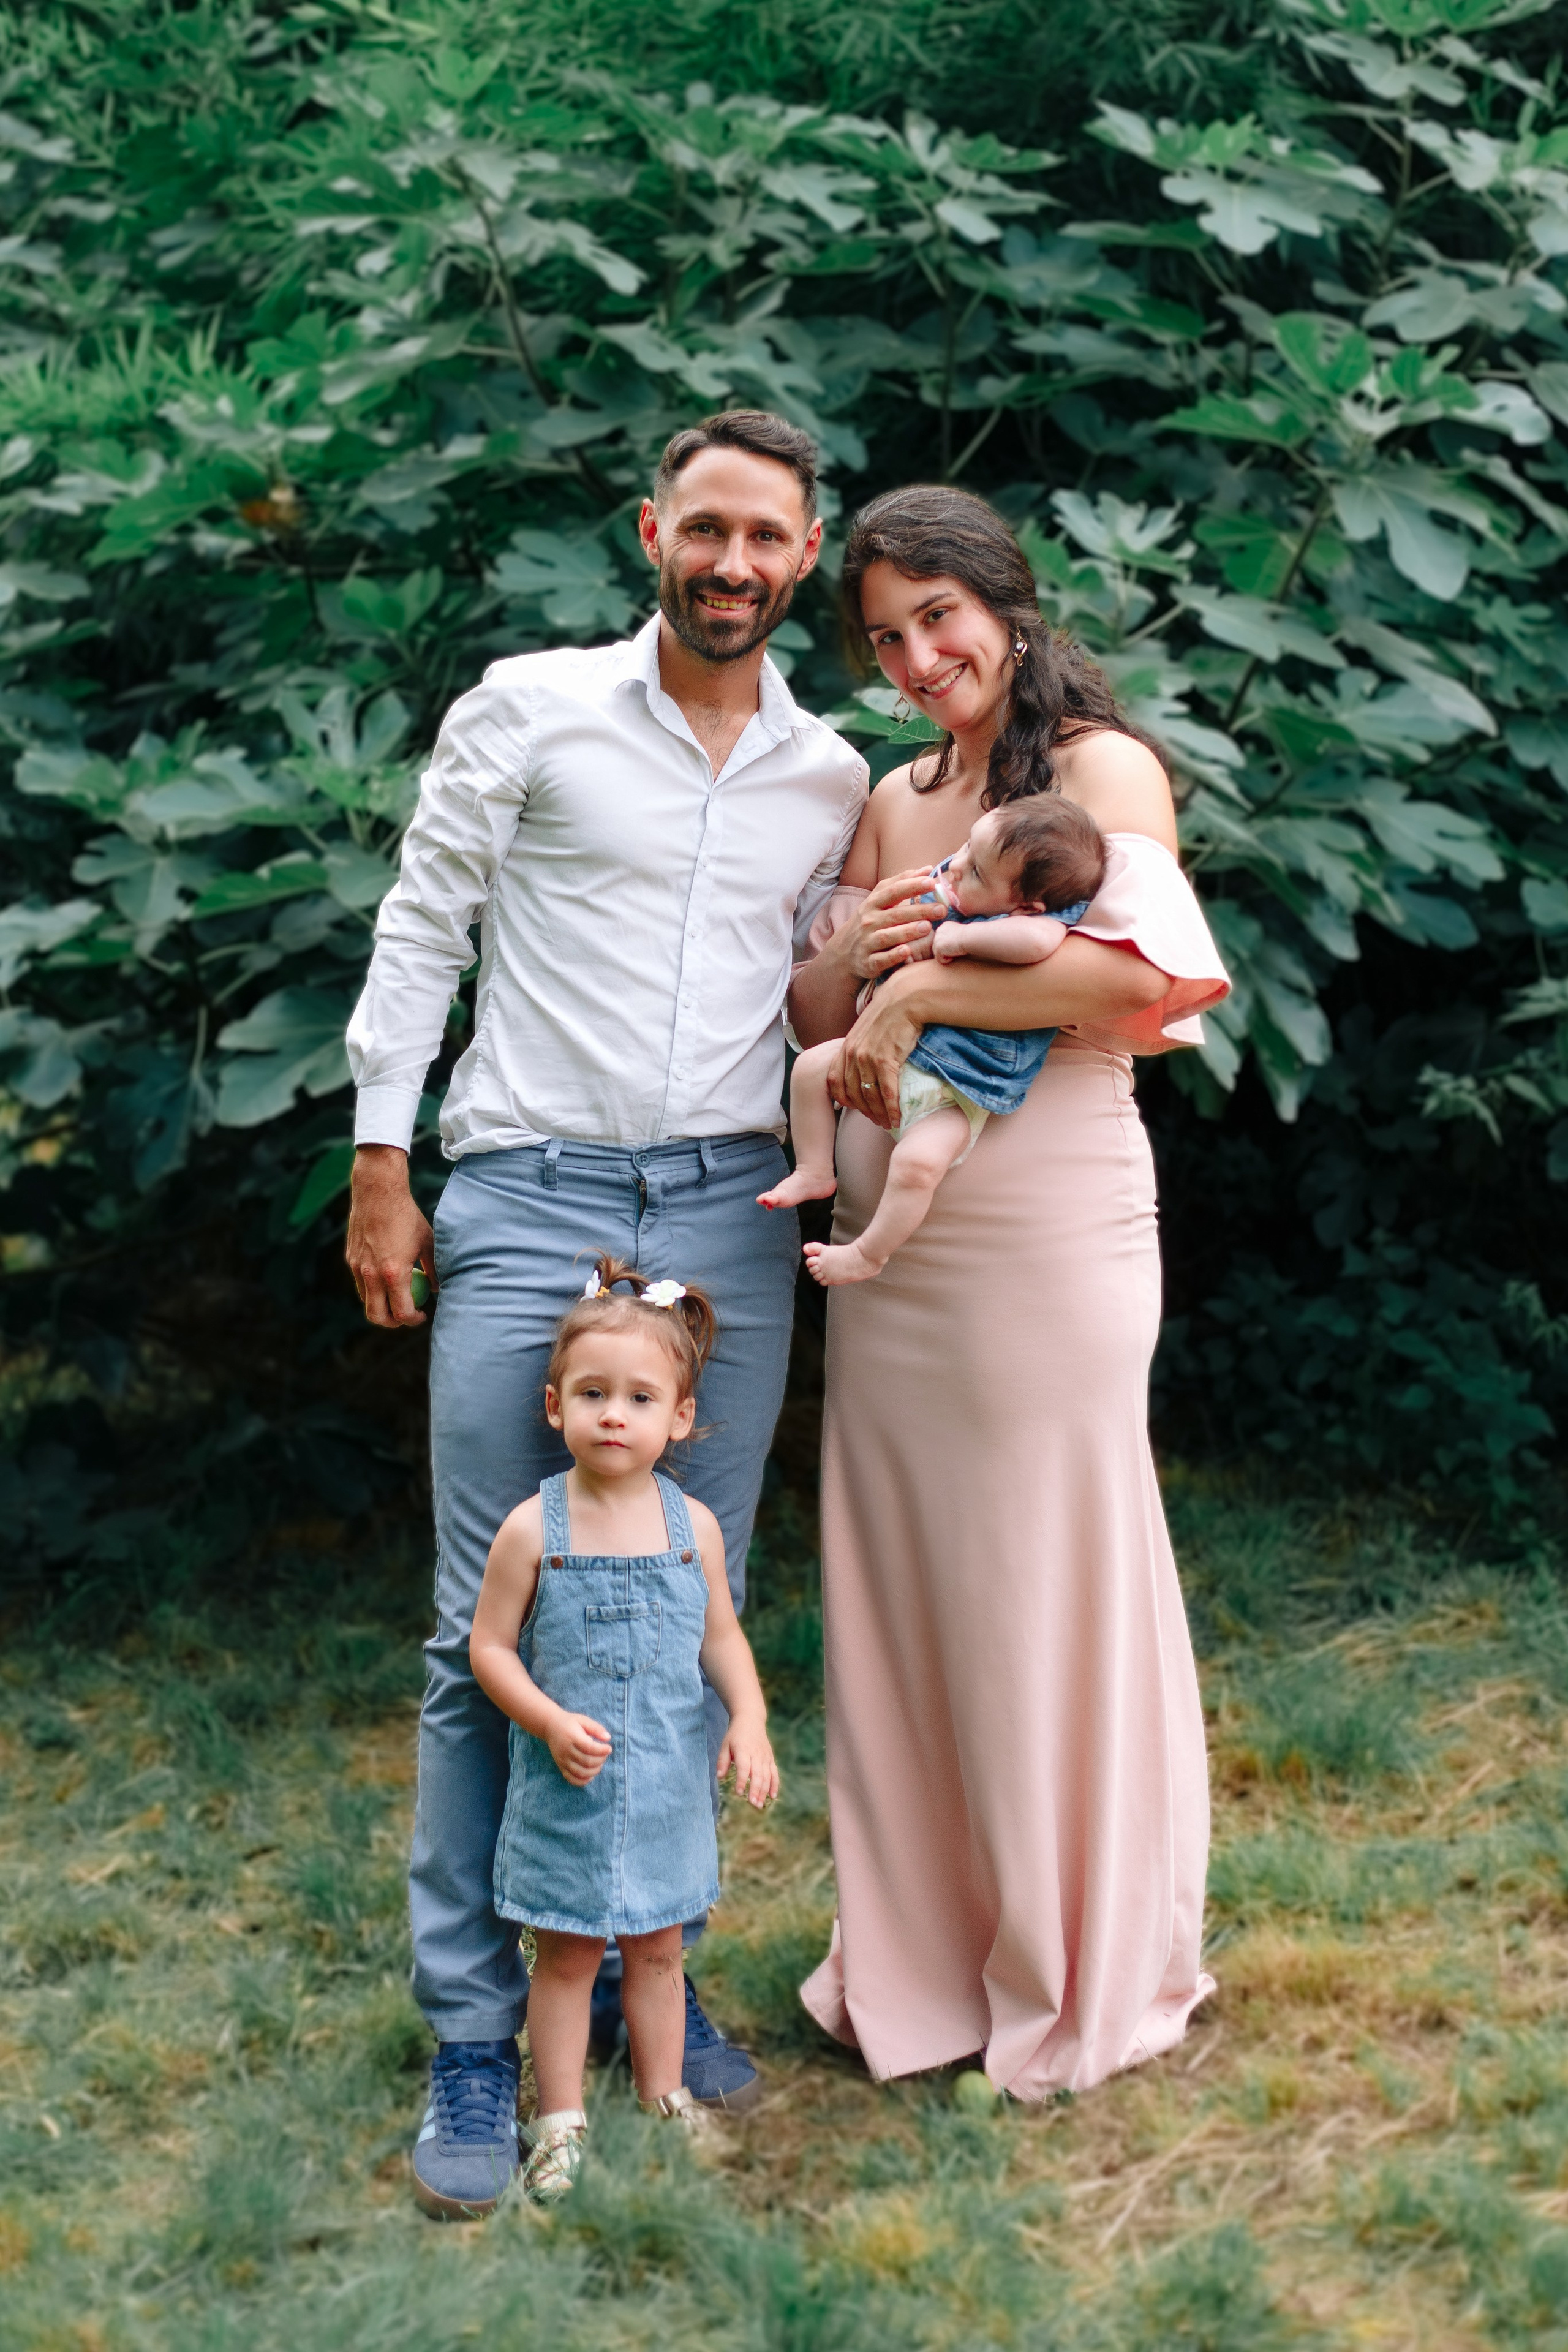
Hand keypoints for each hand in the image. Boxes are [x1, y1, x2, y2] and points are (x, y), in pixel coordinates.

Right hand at [345, 1145, 435, 1328]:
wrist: (377, 1192)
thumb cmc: (407, 1216)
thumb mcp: (427, 1242)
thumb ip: (433, 1269)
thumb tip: (437, 1288)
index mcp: (393, 1273)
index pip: (401, 1313)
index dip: (413, 1320)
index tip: (422, 1315)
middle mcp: (371, 1274)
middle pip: (377, 1317)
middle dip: (392, 1323)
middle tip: (406, 1316)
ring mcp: (357, 1267)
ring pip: (366, 1300)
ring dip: (381, 1305)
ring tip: (397, 1296)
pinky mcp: (350, 1258)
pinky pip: (360, 1283)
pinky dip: (372, 1288)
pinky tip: (386, 1276)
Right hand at [547, 1711, 612, 1785]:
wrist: (550, 1727)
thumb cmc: (570, 1723)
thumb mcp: (583, 1720)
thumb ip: (596, 1728)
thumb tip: (608, 1738)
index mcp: (572, 1738)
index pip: (589, 1748)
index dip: (602, 1751)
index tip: (609, 1748)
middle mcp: (566, 1750)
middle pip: (586, 1762)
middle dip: (600, 1760)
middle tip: (604, 1755)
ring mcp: (562, 1760)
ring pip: (580, 1773)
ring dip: (594, 1771)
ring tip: (599, 1764)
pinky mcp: (560, 1767)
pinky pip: (571, 1779)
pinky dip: (582, 1781)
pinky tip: (590, 1775)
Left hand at [716, 1713, 778, 1810]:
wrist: (751, 1720)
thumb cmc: (735, 1735)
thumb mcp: (725, 1745)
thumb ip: (722, 1761)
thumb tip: (719, 1777)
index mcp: (743, 1750)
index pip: (744, 1768)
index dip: (742, 1780)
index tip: (739, 1793)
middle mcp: (756, 1754)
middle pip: (758, 1774)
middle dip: (755, 1790)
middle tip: (752, 1804)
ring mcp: (765, 1757)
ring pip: (767, 1776)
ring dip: (764, 1791)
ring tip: (759, 1805)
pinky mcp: (770, 1759)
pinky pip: (774, 1773)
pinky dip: (775, 1785)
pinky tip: (772, 1797)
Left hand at [829, 965, 923, 1130]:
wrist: (906, 997)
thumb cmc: (892, 1012)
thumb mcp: (868, 1029)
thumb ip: (862, 1046)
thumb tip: (866, 1061)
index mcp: (846, 1047)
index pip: (835, 1081)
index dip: (843, 1099)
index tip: (855, 1109)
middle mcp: (852, 1054)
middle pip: (853, 1093)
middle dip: (864, 1111)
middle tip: (876, 1122)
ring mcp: (867, 1057)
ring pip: (869, 1096)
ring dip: (879, 1114)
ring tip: (888, 1123)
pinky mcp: (885, 1060)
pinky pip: (886, 1092)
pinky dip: (891, 1108)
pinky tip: (897, 1118)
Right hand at [839, 869, 937, 981]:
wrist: (844, 952)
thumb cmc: (870, 922)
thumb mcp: (879, 900)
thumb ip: (902, 883)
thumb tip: (927, 869)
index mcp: (873, 904)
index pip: (893, 891)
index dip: (912, 886)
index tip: (931, 882)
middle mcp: (869, 921)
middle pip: (895, 914)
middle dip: (919, 911)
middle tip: (941, 909)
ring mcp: (867, 942)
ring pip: (888, 936)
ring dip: (908, 932)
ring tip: (928, 927)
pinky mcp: (868, 962)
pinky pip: (881, 959)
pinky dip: (893, 955)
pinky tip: (907, 951)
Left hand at [931, 920, 969, 962]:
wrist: (970, 937)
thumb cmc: (969, 937)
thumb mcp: (959, 933)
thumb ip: (951, 936)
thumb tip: (948, 946)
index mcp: (944, 926)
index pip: (941, 940)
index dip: (948, 946)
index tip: (957, 946)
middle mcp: (939, 931)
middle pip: (937, 946)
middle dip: (945, 952)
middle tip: (956, 951)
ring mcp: (937, 939)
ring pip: (937, 953)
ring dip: (946, 956)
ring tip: (955, 953)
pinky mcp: (938, 947)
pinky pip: (939, 959)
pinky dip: (946, 961)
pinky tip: (953, 956)